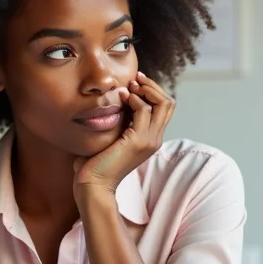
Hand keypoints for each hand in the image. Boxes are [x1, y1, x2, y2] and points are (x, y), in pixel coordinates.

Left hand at [73, 71, 174, 199]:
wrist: (93, 184)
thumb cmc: (96, 162)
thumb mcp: (112, 135)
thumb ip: (120, 119)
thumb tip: (118, 98)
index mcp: (150, 138)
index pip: (164, 108)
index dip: (152, 91)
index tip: (134, 83)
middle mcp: (155, 139)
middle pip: (169, 103)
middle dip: (153, 86)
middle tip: (135, 80)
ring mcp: (149, 141)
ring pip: (164, 103)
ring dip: (146, 89)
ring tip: (130, 86)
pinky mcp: (138, 141)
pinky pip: (145, 110)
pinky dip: (135, 99)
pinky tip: (123, 97)